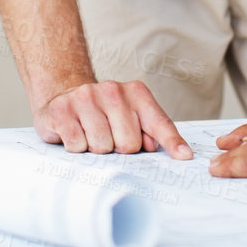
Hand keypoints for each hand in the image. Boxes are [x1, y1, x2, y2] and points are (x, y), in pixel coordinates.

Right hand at [34, 80, 191, 158]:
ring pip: (101, 146)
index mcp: (135, 92)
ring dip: (95, 148)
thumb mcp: (130, 116)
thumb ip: (152, 131)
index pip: (158, 123)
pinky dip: (76, 147)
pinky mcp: (62, 109)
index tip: (184, 156)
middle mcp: (111, 90)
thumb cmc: (103, 113)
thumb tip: (172, 151)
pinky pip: (77, 145)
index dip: (172, 142)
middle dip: (118, 148)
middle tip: (108, 136)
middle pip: (128, 144)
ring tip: (90, 133)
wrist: (63, 95)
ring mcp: (85, 97)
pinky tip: (75, 132)